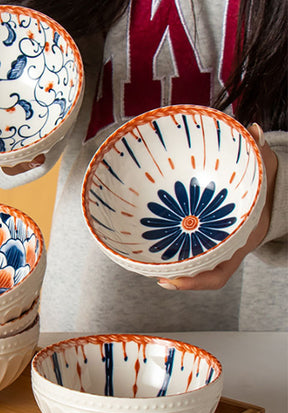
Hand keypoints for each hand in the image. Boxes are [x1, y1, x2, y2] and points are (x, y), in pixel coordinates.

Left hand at [158, 123, 277, 290]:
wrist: (268, 197)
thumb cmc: (262, 185)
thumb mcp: (263, 170)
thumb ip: (257, 154)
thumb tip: (252, 129)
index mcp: (239, 240)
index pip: (218, 274)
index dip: (195, 283)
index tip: (169, 281)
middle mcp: (223, 249)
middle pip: (197, 273)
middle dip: (178, 278)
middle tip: (155, 276)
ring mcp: (212, 244)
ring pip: (189, 264)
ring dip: (169, 266)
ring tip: (145, 264)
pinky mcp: (202, 235)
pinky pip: (185, 248)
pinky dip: (170, 249)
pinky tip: (150, 243)